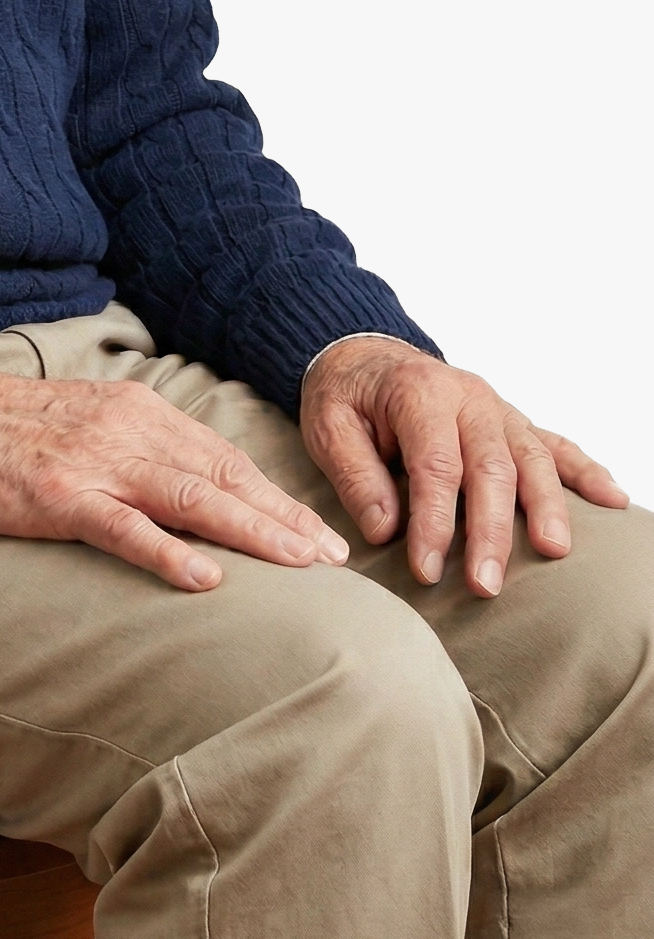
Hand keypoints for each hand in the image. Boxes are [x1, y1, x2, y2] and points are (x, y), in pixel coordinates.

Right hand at [0, 368, 350, 590]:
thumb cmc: (8, 431)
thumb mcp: (85, 426)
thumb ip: (136, 451)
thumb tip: (189, 493)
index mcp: (137, 412)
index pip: (223, 458)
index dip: (276, 497)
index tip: (320, 534)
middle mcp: (127, 430)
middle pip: (222, 476)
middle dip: (284, 519)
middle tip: (336, 559)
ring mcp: (94, 462)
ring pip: (191, 498)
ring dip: (253, 532)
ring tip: (301, 566)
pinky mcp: (59, 494)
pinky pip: (123, 527)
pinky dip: (168, 552)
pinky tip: (207, 577)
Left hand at [300, 337, 628, 596]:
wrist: (361, 354)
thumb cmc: (345, 395)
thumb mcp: (327, 427)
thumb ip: (356, 476)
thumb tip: (386, 529)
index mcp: (418, 392)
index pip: (436, 464)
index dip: (434, 521)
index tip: (427, 569)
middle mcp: (467, 396)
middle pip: (491, 467)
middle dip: (492, 530)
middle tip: (486, 584)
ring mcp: (496, 408)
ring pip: (531, 458)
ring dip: (545, 507)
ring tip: (554, 551)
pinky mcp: (510, 421)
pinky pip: (554, 444)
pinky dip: (583, 471)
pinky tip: (611, 499)